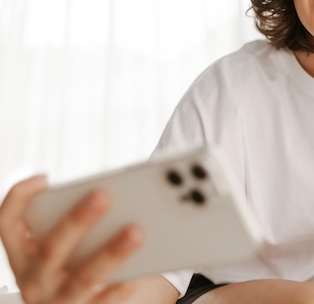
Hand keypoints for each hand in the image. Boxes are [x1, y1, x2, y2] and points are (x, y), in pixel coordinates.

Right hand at [0, 175, 144, 303]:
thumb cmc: (74, 262)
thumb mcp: (63, 245)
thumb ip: (74, 222)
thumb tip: (110, 197)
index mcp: (23, 255)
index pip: (7, 223)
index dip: (20, 198)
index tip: (45, 178)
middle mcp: (33, 280)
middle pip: (51, 248)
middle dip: (77, 220)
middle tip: (103, 196)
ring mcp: (59, 300)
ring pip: (85, 276)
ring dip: (111, 253)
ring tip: (136, 231)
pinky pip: (108, 298)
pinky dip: (126, 281)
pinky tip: (145, 264)